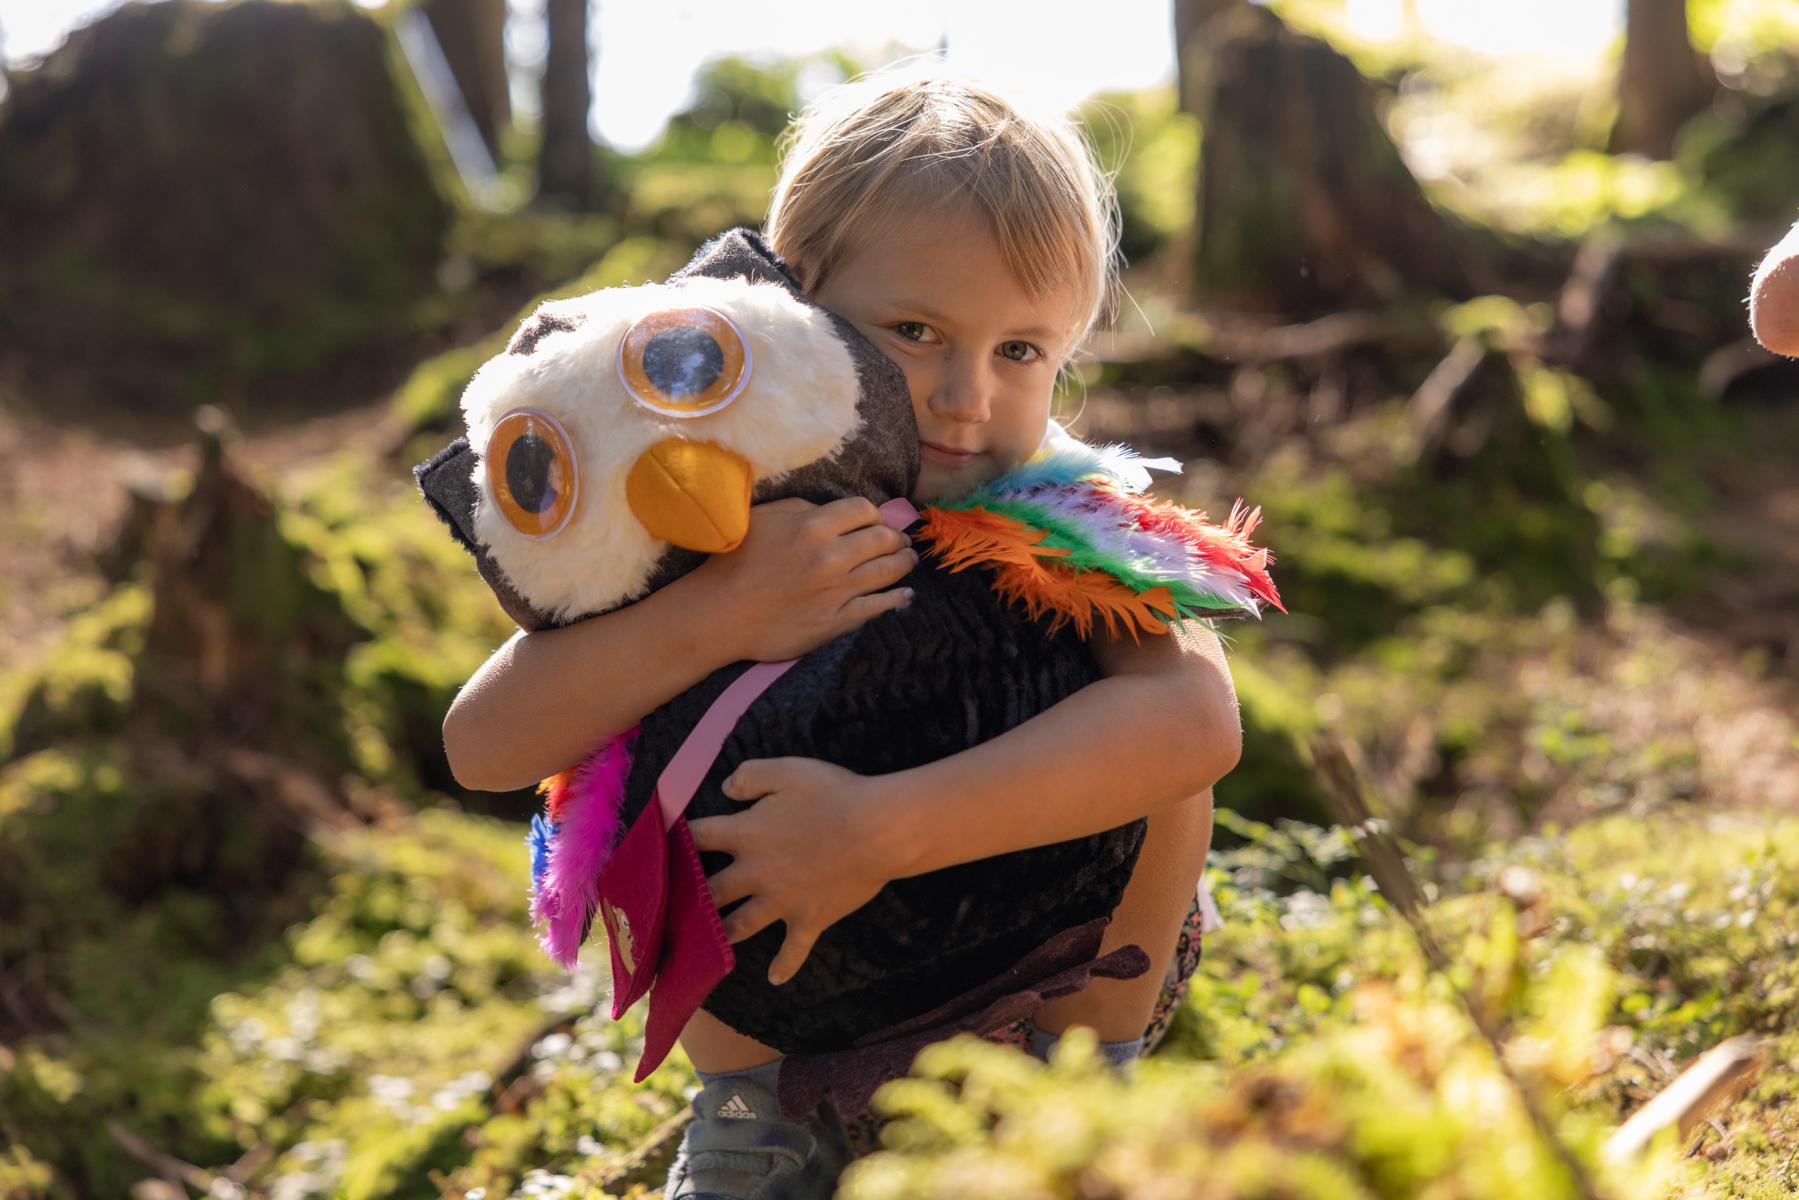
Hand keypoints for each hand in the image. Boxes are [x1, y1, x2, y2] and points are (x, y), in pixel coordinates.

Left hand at [687, 757, 898, 985]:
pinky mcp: (810, 919)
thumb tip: (724, 788)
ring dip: (722, 932)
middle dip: (691, 897)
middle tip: (676, 905)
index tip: (666, 844)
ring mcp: (782, 902)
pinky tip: (775, 978)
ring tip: (706, 942)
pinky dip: (785, 965)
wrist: (877, 831)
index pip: (699, 837)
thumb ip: (750, 776)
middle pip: (711, 890)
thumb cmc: (833, 794)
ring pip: (740, 925)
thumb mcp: (787, 770)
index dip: (680, 838)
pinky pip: (793, 950)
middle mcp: (756, 873)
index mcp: (746, 834)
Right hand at [689, 497, 916, 662]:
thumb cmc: (735, 561)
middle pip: (883, 538)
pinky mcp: (837, 621)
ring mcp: (837, 591)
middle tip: (901, 541)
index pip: (864, 510)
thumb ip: (802, 508)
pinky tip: (905, 595)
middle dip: (897, 537)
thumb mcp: (764, 518)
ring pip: (888, 571)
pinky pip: (878, 607)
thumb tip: (834, 511)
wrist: (720, 614)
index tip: (877, 520)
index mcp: (814, 526)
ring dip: (905, 563)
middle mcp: (832, 557)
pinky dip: (898, 598)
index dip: (875, 514)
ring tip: (909, 561)